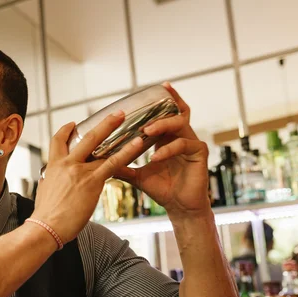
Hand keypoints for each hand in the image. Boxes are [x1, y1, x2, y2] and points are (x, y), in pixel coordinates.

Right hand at [32, 111, 143, 242]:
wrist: (46, 227)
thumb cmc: (46, 216)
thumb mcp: (44, 192)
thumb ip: (51, 182)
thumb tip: (52, 182)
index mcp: (53, 166)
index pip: (58, 141)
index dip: (66, 130)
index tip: (74, 124)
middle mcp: (66, 164)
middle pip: (85, 137)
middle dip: (102, 123)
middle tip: (115, 115)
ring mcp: (79, 171)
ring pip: (100, 144)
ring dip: (114, 129)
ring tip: (126, 119)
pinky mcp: (92, 182)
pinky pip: (112, 163)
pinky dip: (126, 152)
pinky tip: (137, 144)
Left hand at [114, 82, 210, 217]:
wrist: (178, 208)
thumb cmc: (161, 189)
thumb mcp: (136, 175)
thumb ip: (120, 165)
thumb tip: (97, 161)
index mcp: (168, 138)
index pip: (168, 112)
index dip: (166, 99)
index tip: (159, 87)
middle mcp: (181, 136)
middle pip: (176, 112)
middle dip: (161, 109)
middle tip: (144, 115)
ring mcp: (192, 143)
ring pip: (179, 124)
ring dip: (162, 126)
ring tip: (147, 131)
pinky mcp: (199, 153)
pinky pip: (183, 145)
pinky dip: (167, 150)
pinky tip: (155, 157)